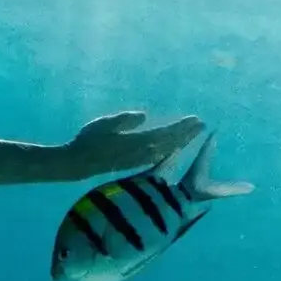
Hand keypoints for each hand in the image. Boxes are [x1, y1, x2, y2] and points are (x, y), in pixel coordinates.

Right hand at [62, 109, 202, 176]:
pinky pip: (158, 155)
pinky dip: (169, 149)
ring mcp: (138, 159)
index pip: (165, 133)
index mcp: (137, 142)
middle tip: (201, 125)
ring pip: (166, 150)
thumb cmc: (88, 140)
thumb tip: (143, 116)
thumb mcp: (104, 124)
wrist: (78, 163)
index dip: (181, 127)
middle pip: (170, 142)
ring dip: (180, 141)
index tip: (196, 120)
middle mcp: (141, 153)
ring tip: (192, 133)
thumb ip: (125, 120)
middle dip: (186, 133)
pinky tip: (173, 147)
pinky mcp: (134, 163)